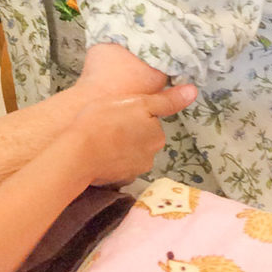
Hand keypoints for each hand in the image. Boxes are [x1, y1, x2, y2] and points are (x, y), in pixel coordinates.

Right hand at [70, 84, 197, 185]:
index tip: (116, 113)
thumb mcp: (136, 102)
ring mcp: (134, 170)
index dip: (132, 116)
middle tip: (106, 123)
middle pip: (141, 140)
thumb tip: (194, 91)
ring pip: (129, 154)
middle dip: (128, 133)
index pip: (149, 122)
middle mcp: (151, 155)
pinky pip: (117, 167)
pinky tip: (97, 153)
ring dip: (119, 148)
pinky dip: (110, 161)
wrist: (78, 152)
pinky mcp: (119, 180)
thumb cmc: (104, 120)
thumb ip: (166, 100)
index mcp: (156, 135)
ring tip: (99, 139)